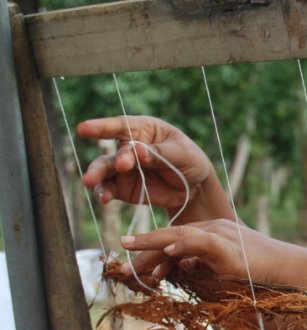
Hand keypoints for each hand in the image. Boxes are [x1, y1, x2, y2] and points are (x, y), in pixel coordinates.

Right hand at [77, 116, 231, 222]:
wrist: (194, 187)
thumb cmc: (190, 160)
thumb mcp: (182, 153)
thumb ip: (160, 153)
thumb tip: (138, 151)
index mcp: (144, 130)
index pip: (121, 125)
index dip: (101, 126)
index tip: (83, 128)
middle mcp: (129, 147)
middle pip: (114, 151)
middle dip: (116, 160)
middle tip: (121, 166)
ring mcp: (123, 168)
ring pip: (103, 170)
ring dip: (97, 176)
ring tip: (91, 182)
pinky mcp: (123, 187)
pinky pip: (109, 189)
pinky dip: (104, 193)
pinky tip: (104, 198)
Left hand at [120, 220, 283, 283]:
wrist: (290, 268)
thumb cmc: (261, 273)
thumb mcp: (224, 269)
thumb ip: (200, 266)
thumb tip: (176, 269)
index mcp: (212, 233)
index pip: (176, 238)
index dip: (152, 248)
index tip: (130, 259)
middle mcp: (215, 229)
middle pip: (174, 233)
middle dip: (146, 242)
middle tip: (122, 247)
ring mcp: (223, 236)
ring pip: (183, 234)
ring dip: (155, 240)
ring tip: (131, 244)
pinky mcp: (231, 248)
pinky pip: (203, 243)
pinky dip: (185, 246)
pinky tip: (169, 251)